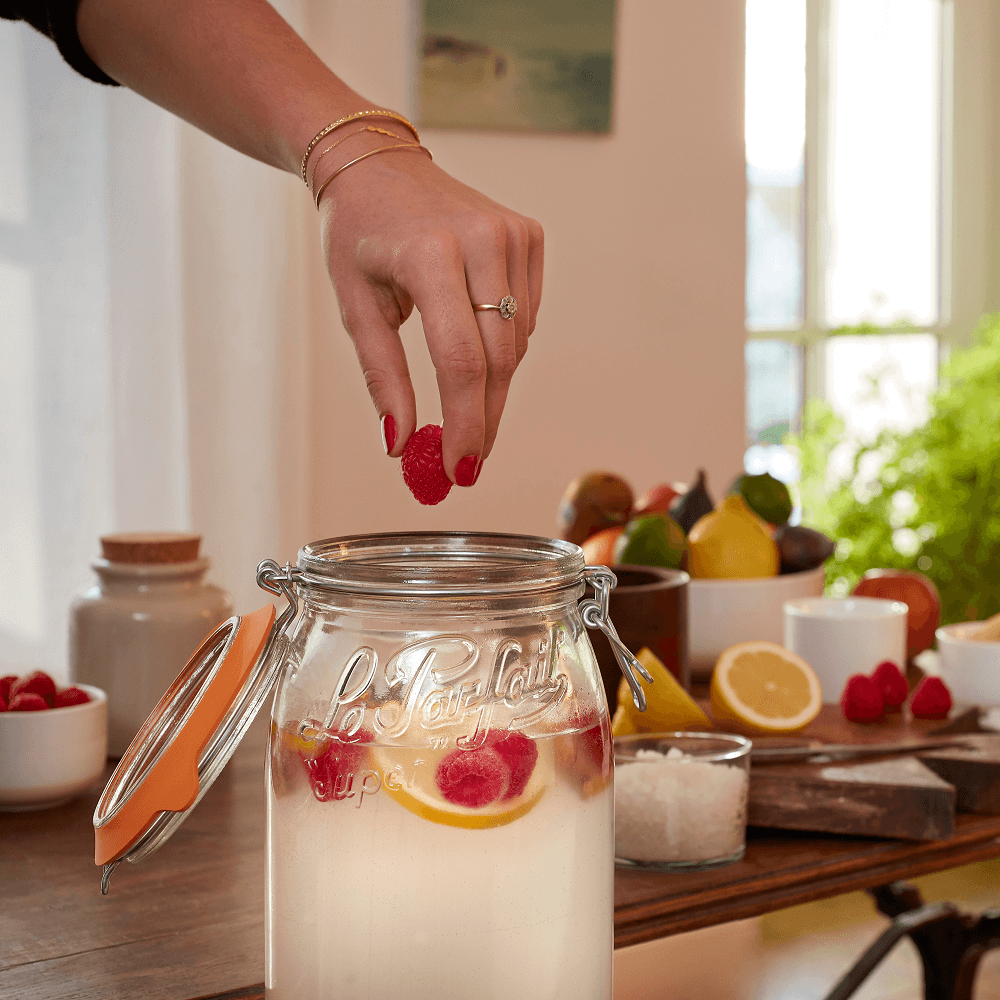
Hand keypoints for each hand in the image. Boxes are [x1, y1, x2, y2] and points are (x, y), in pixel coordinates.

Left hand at [317, 148, 543, 482]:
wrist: (378, 165)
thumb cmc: (357, 236)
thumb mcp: (356, 307)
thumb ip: (383, 378)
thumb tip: (401, 447)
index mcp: (431, 254)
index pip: (460, 361)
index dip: (464, 424)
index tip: (459, 471)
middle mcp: (482, 240)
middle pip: (498, 360)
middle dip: (483, 420)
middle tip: (468, 464)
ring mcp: (513, 234)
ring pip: (517, 344)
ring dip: (491, 386)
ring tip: (460, 400)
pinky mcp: (530, 235)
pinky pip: (527, 318)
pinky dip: (504, 346)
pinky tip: (474, 341)